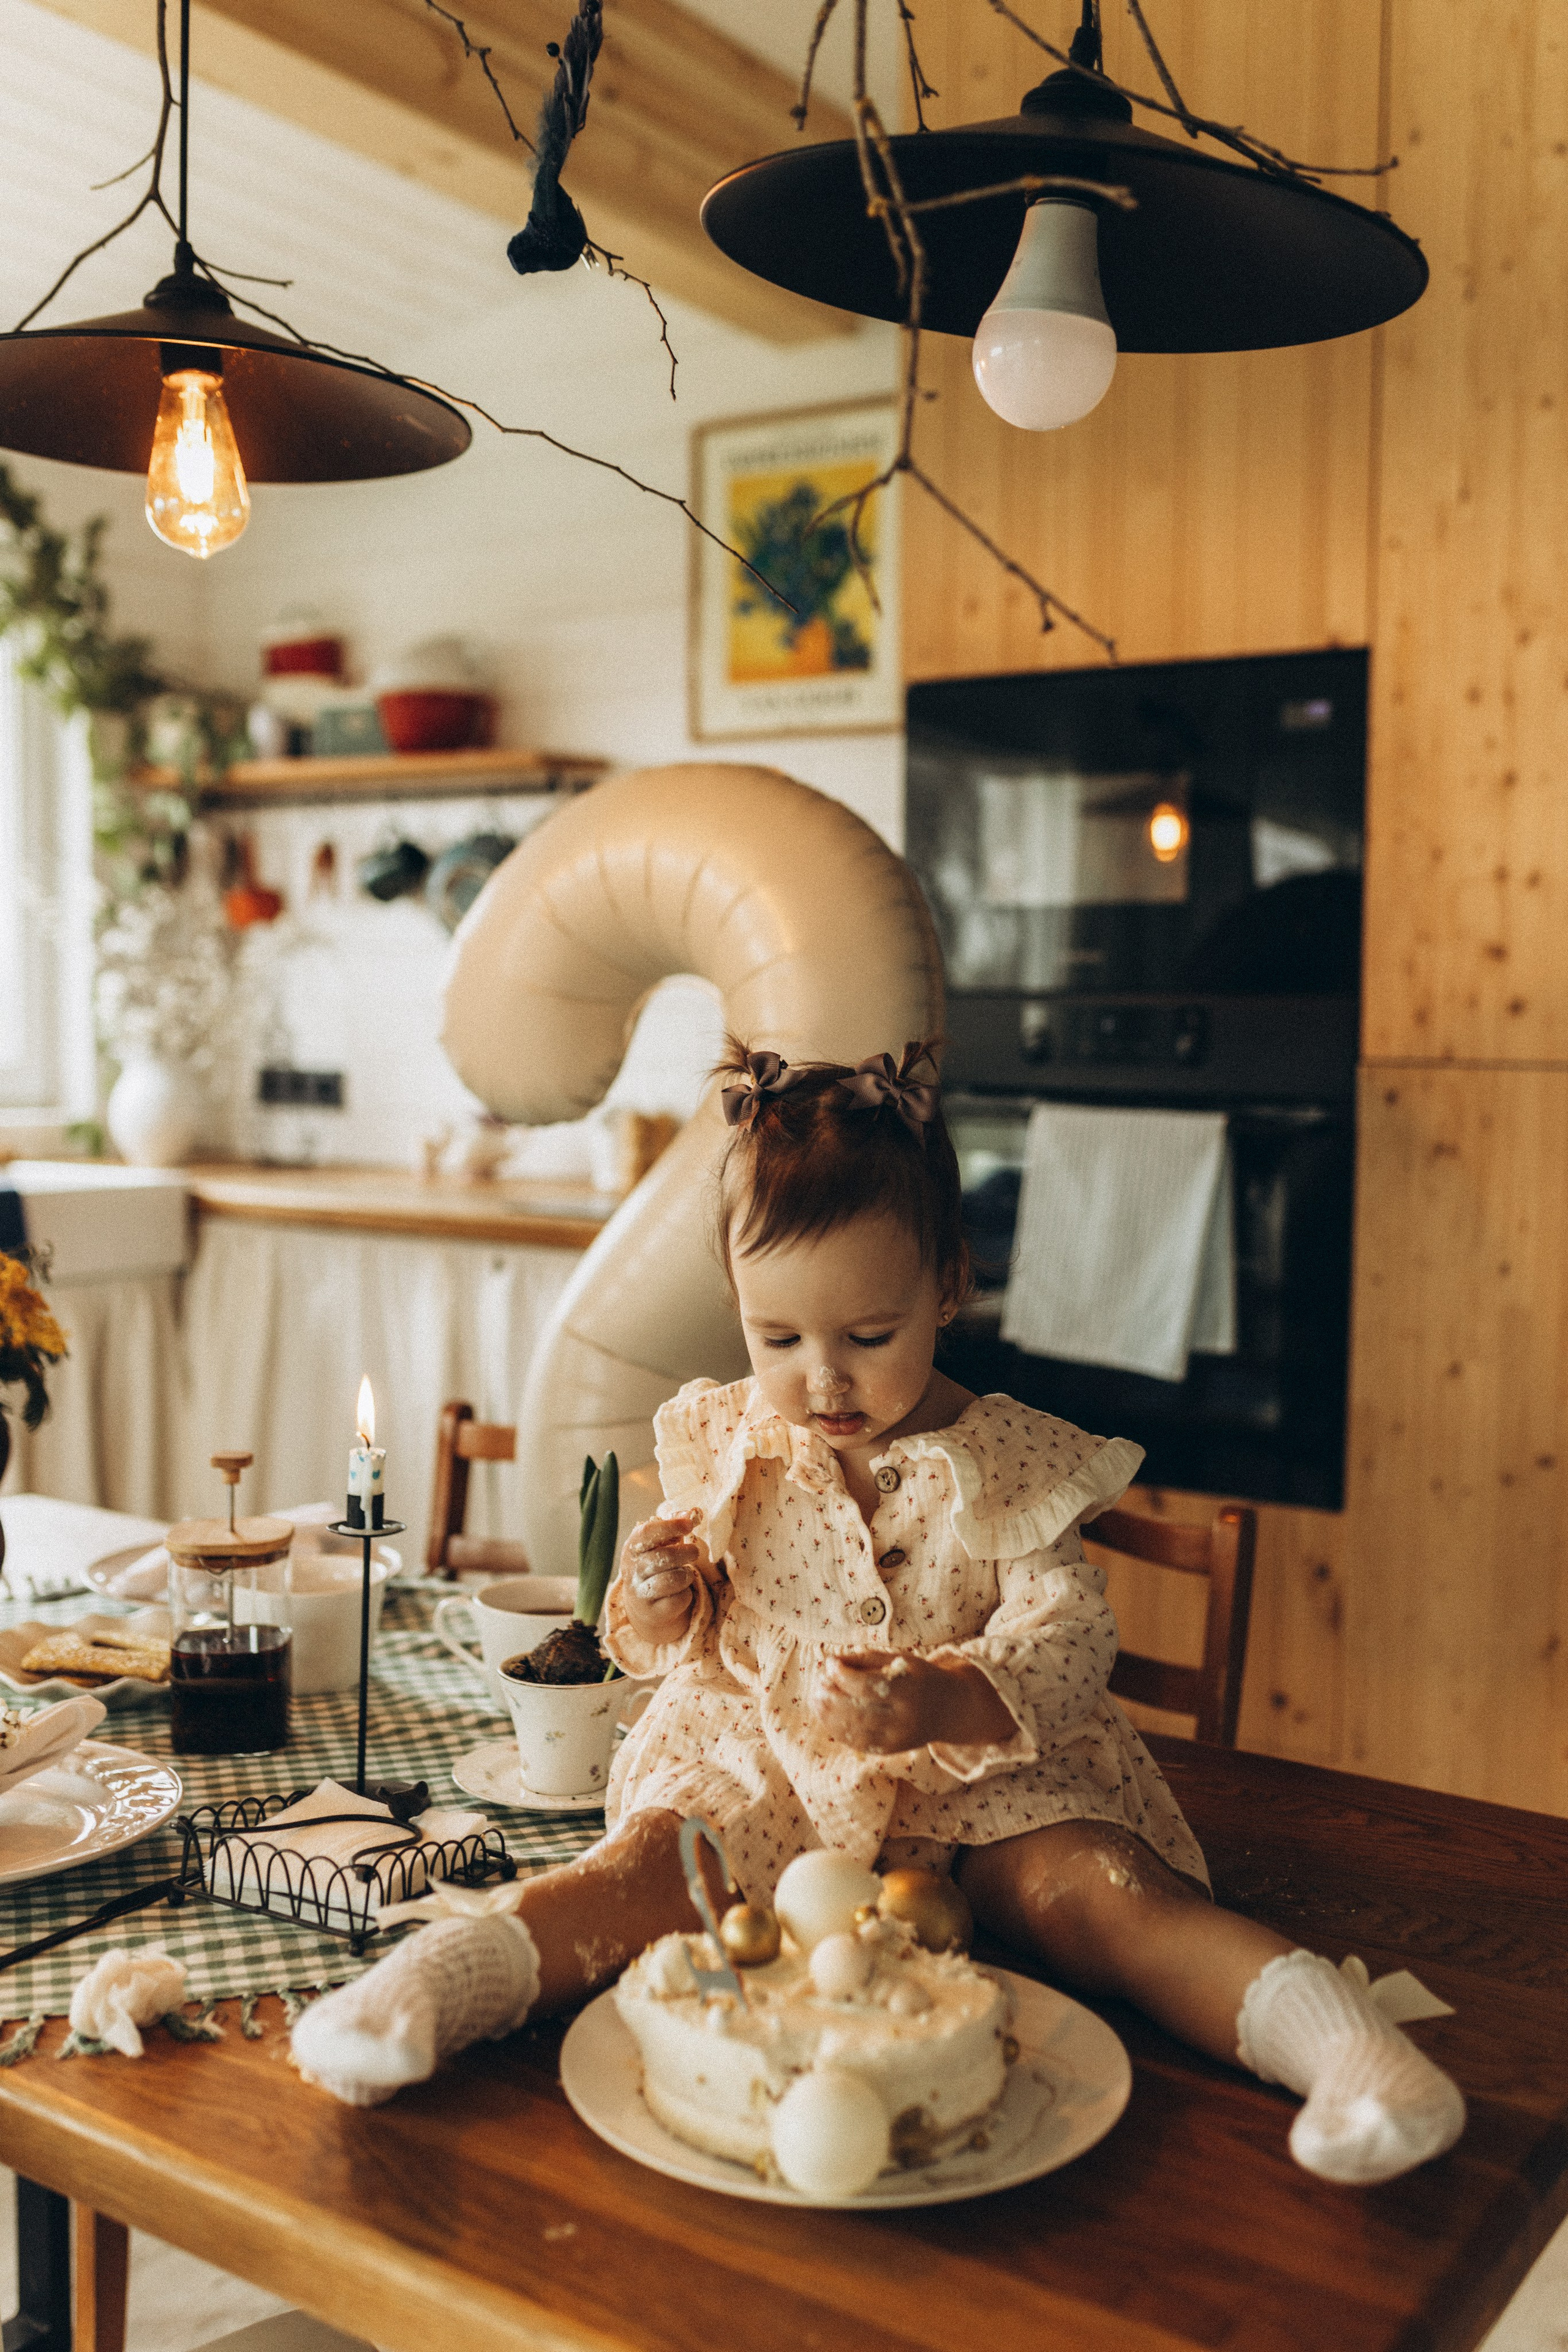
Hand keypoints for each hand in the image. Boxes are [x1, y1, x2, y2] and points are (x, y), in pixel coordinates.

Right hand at [619, 1510, 718, 1641]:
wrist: (644, 1604)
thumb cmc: (656, 1565)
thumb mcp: (661, 1543)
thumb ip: (677, 1524)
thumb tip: (695, 1511)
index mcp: (632, 1549)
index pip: (646, 1533)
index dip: (669, 1526)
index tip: (689, 1524)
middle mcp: (632, 1571)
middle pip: (663, 1557)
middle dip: (686, 1552)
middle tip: (693, 1552)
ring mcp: (641, 1593)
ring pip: (673, 1579)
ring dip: (686, 1573)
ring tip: (686, 1571)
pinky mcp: (654, 1611)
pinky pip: (678, 1599)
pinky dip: (686, 1592)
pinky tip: (680, 1589)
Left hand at [813, 1650, 1015, 1753]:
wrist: (950, 1708)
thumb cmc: (919, 1677)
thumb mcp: (899, 1660)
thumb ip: (865, 1659)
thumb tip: (830, 1661)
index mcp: (911, 1691)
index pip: (870, 1686)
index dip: (844, 1675)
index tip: (828, 1663)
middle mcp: (906, 1719)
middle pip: (860, 1712)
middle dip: (832, 1697)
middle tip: (817, 1682)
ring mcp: (898, 1739)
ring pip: (856, 1731)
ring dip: (830, 1715)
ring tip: (816, 1697)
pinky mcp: (891, 1750)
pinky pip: (860, 1743)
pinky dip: (839, 1730)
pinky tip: (826, 1715)